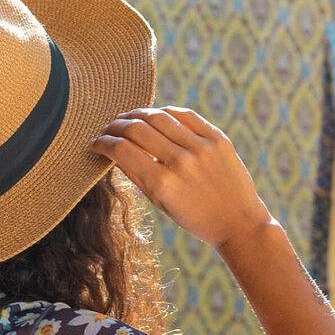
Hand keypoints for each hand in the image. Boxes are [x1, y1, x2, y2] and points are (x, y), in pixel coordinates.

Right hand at [92, 107, 272, 251]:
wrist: (239, 223)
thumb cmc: (196, 218)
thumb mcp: (161, 204)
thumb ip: (137, 176)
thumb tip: (115, 151)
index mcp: (162, 183)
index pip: (121, 150)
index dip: (103, 142)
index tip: (96, 142)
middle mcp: (180, 162)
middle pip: (136, 129)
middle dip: (115, 125)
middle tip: (108, 128)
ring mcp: (200, 147)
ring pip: (158, 116)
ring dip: (137, 114)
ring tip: (128, 118)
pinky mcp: (218, 139)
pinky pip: (185, 115)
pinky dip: (166, 112)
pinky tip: (155, 115)